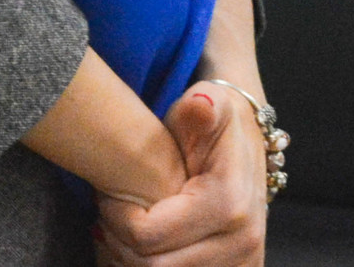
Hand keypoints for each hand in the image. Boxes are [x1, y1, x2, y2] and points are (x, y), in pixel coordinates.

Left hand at [93, 81, 266, 265]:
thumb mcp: (209, 102)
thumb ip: (201, 107)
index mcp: (228, 204)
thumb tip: (202, 107)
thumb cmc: (216, 121)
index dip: (116, 218)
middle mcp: (242, 242)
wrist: (248, 142)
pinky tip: (143, 247)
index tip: (105, 194)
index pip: (149, 236)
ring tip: (122, 229)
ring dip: (135, 262)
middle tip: (107, 214)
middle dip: (121, 244)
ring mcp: (244, 263)